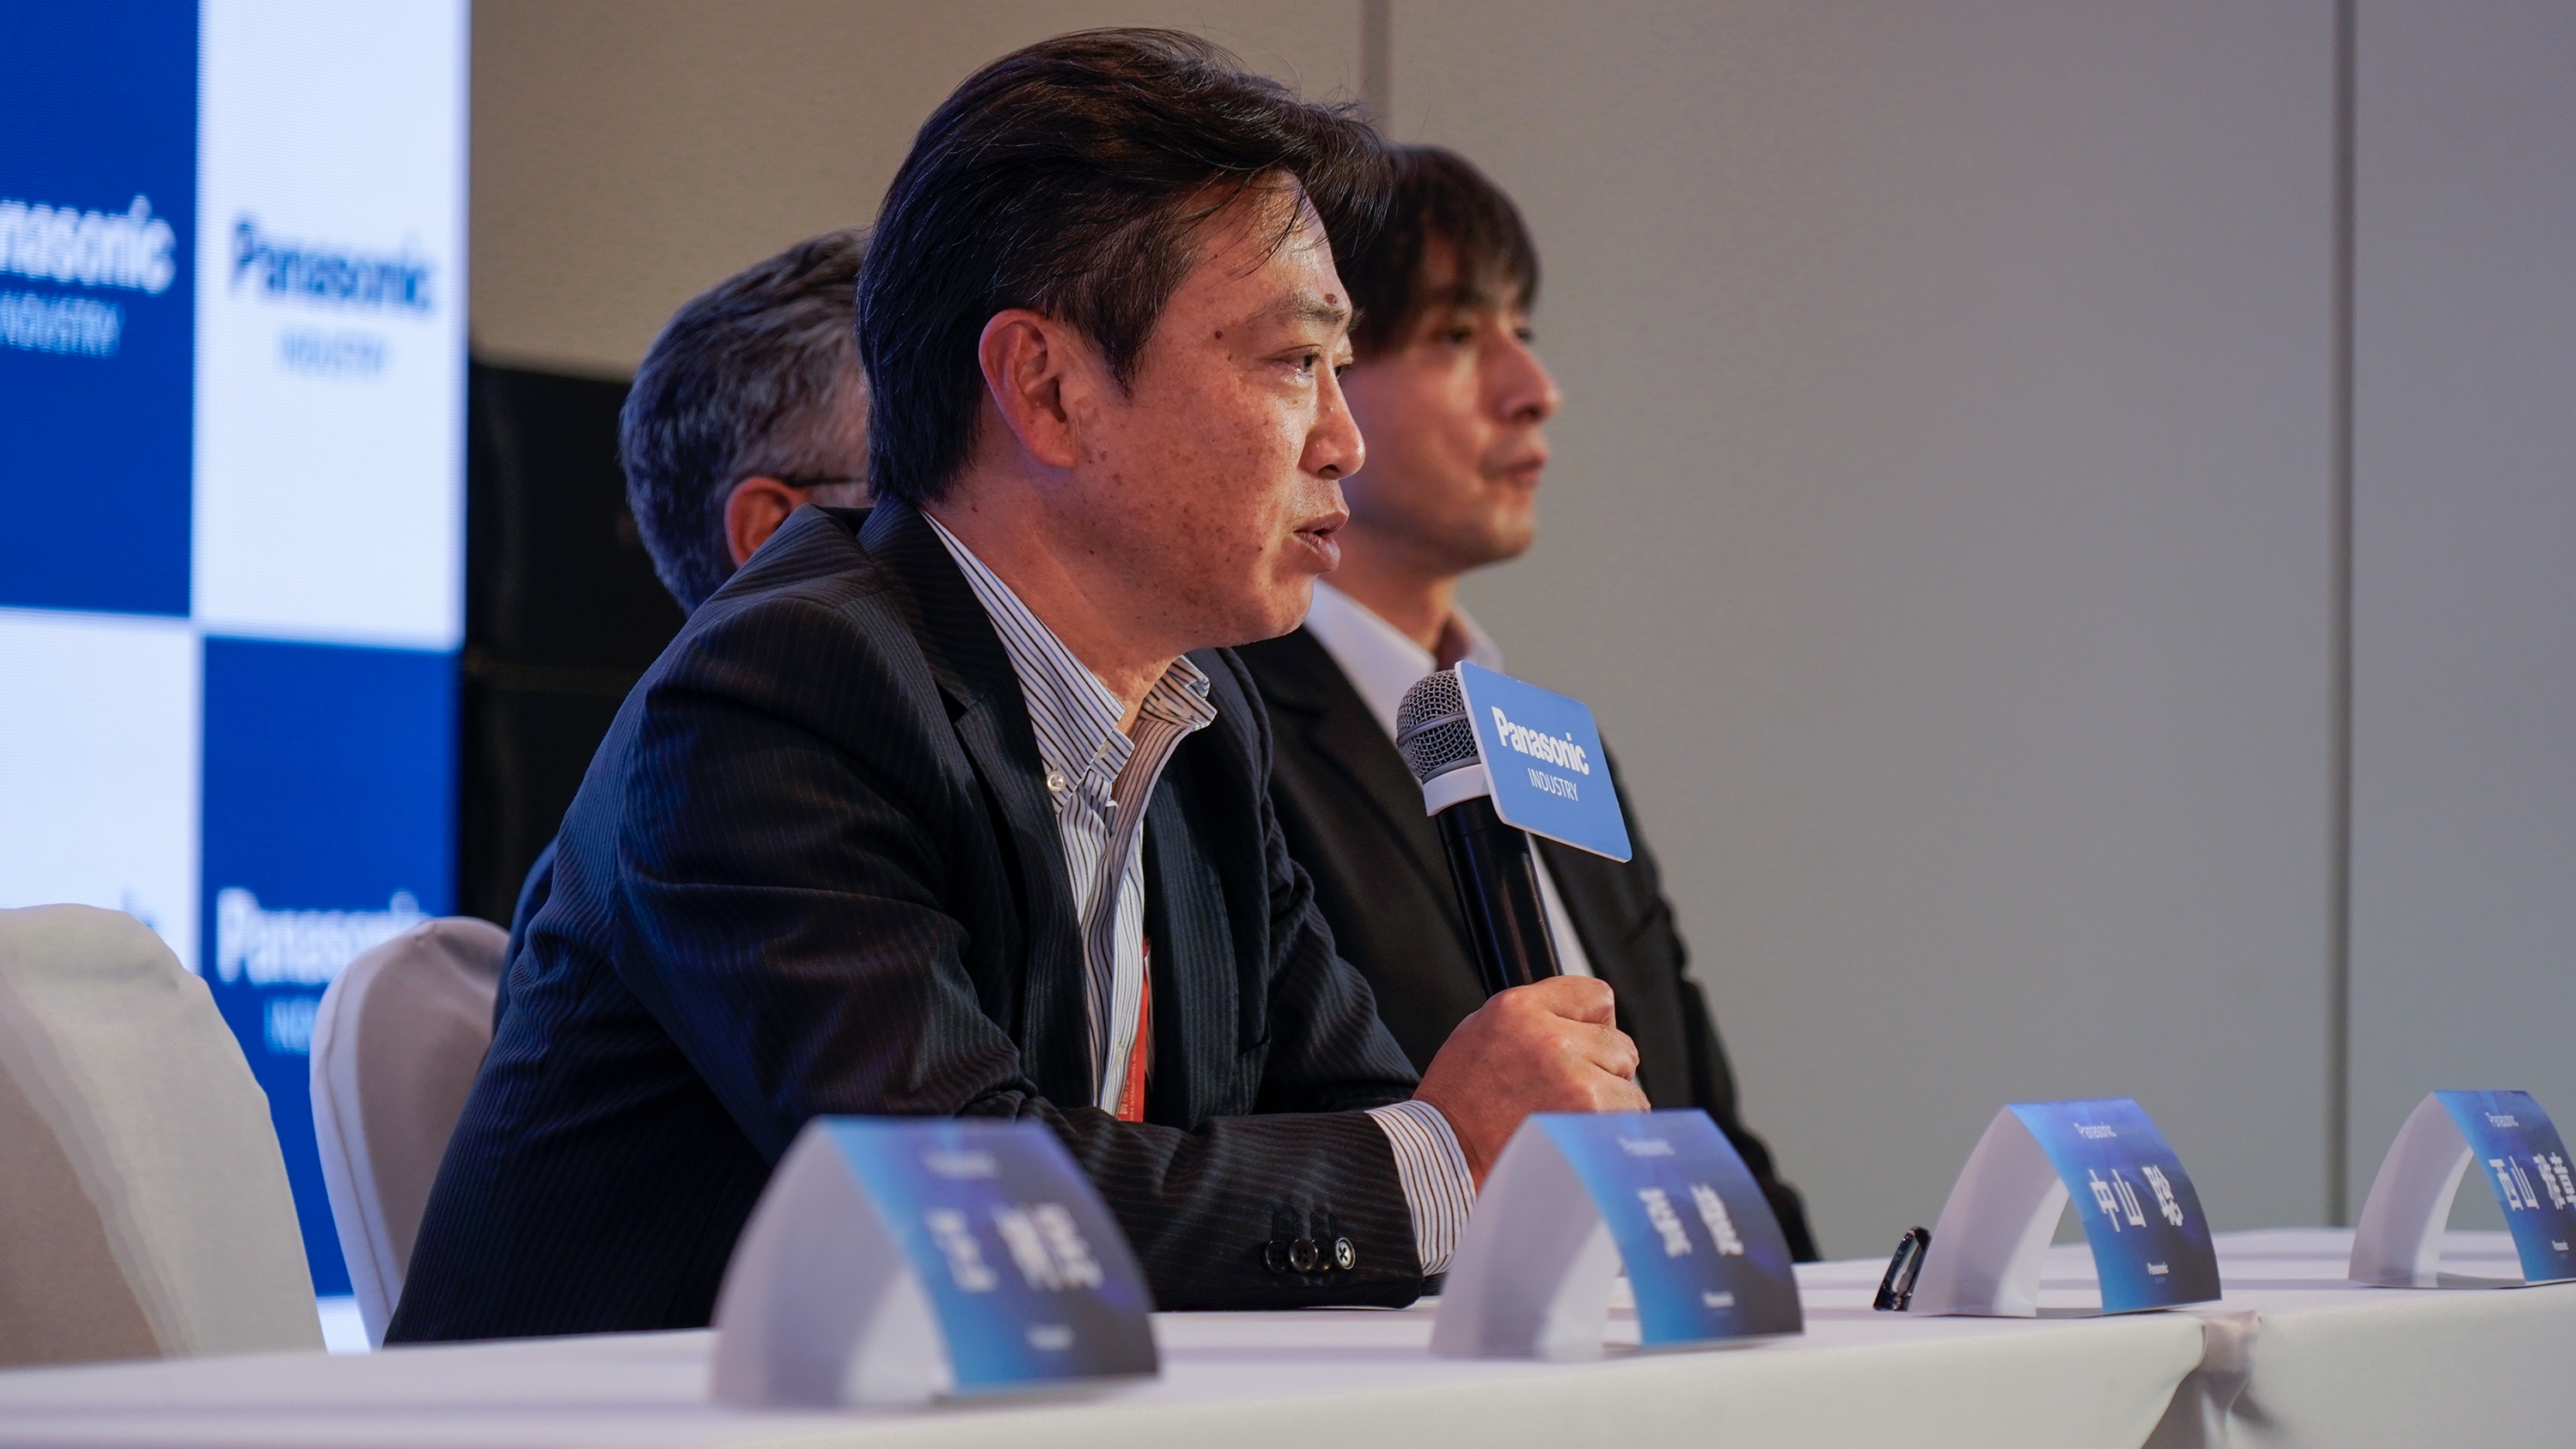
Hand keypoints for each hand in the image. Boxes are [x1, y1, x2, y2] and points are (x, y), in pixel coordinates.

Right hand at [1412, 976, 1648, 1186]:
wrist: (1447, 1155)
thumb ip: (1536, 1016)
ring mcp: (1574, 1078)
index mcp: (1520, 1009)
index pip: (1596, 996)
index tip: (1585, 1043)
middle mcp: (1551, 1038)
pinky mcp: (1589, 1115)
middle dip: (1601, 1067)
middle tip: (1566, 1090)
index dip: (1593, 1023)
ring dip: (1609, 1101)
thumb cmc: (1458, 1101)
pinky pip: (1628, 1115)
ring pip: (1629, 1084)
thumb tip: (1582, 1021)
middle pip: (1618, 1043)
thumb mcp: (1481, 1031)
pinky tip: (1576, 1133)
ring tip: (1567, 1116)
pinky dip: (1611, 1128)